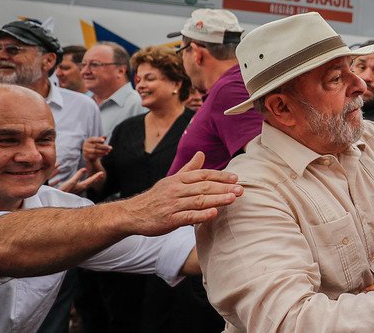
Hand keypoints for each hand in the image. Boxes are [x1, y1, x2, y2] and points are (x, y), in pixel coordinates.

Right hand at [51, 167, 104, 193]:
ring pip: (87, 185)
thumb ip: (78, 175)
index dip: (96, 176)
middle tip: (102, 174)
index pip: (91, 180)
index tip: (102, 172)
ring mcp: (78, 191)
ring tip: (96, 177)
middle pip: (90, 183)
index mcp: (82, 186)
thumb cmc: (64, 191)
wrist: (58, 200)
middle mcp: (81, 189)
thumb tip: (85, 169)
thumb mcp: (71, 182)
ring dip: (92, 180)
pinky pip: (83, 186)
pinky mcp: (74, 192)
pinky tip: (85, 183)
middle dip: (96, 178)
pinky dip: (86, 183)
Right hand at [82, 136, 110, 161]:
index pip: (93, 139)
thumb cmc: (93, 145)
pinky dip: (101, 154)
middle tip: (110, 147)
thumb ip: (100, 139)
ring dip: (103, 151)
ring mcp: (86, 151)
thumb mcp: (96, 141)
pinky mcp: (88, 156)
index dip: (98, 139)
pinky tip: (106, 153)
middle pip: (96, 145)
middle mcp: (86, 145)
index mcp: (88, 140)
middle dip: (104, 146)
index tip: (104, 140)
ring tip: (109, 150)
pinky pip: (95, 155)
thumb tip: (105, 136)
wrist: (87, 154)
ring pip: (96, 151)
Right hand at [111, 152, 242, 235]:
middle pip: (203, 187)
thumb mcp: (171, 180)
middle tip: (241, 190)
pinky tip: (214, 213)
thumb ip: (189, 168)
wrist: (132, 213)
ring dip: (217, 199)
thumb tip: (201, 153)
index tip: (235, 178)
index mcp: (178, 179)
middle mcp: (176, 190)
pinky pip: (188, 216)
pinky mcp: (169, 219)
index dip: (220, 176)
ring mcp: (173, 205)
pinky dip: (201, 215)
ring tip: (233, 199)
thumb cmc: (156, 197)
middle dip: (224, 188)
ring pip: (198, 201)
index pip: (202, 175)